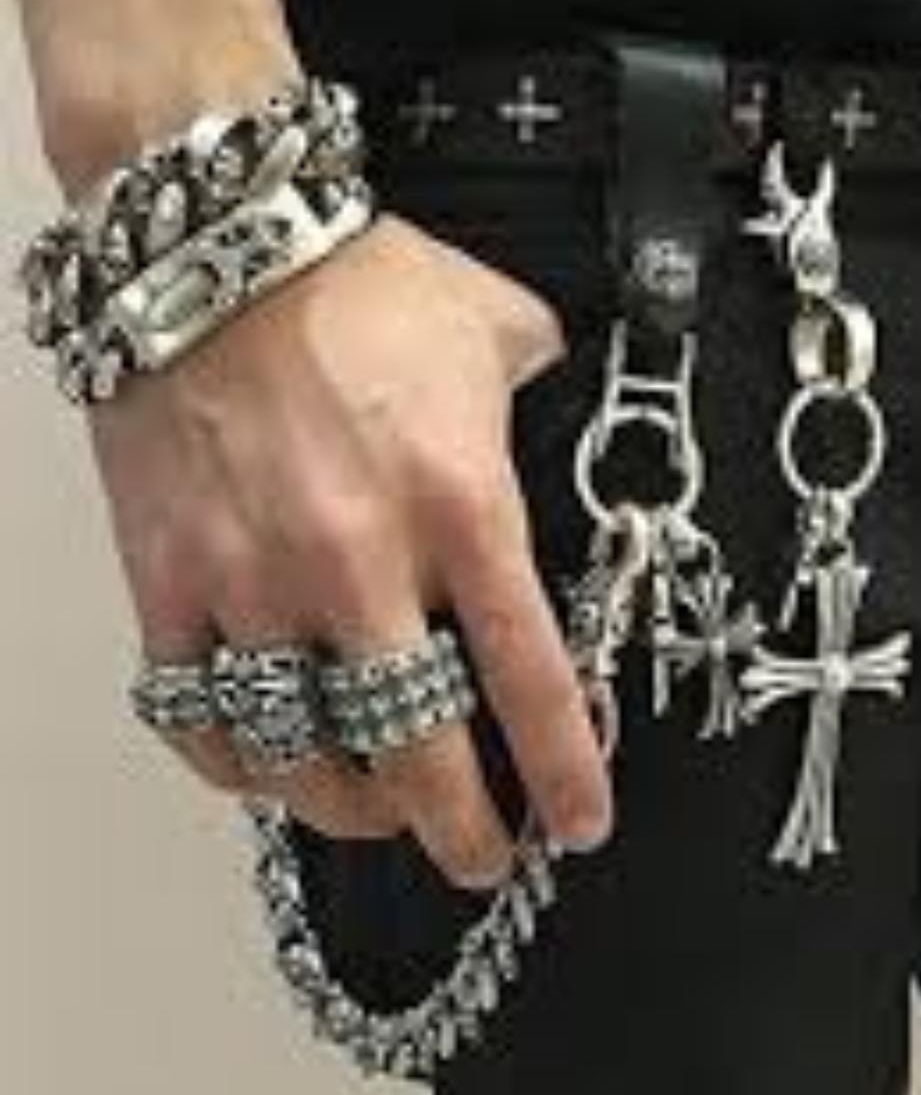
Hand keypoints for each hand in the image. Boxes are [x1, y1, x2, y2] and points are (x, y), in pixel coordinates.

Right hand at [87, 211, 614, 885]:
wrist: (211, 237)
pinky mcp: (168, 581)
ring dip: (351, 811)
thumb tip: (573, 402)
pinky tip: (270, 769)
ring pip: (300, 759)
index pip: (530, 681)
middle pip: (415, 756)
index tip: (578, 825)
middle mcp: (360, 564)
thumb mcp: (500, 329)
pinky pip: (196, 715)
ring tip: (381, 815)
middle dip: (459, 832)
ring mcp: (254, 582)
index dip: (561, 774)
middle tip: (480, 856)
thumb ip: (546, 389)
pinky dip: (238, 764)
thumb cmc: (354, 280)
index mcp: (462, 508)